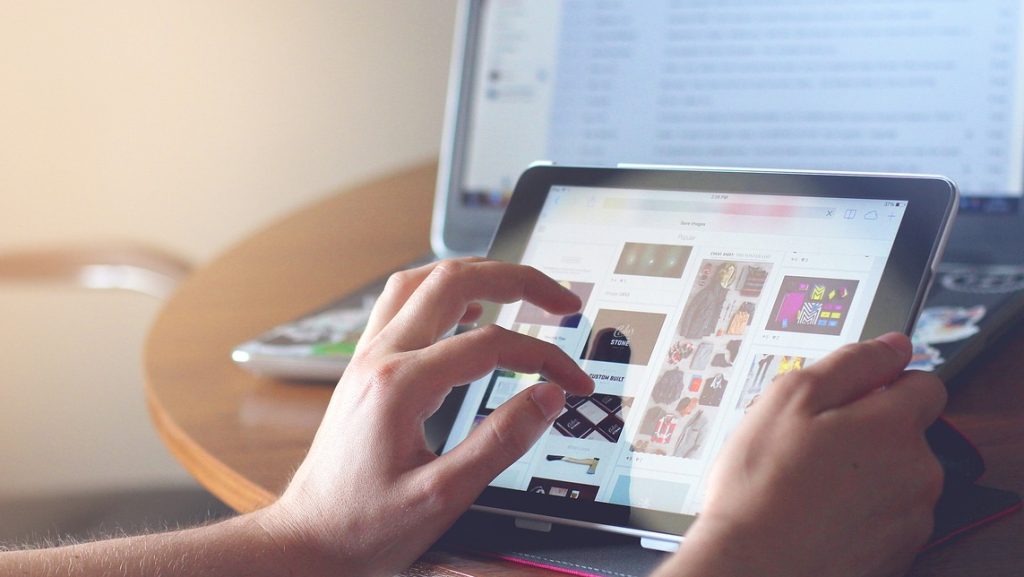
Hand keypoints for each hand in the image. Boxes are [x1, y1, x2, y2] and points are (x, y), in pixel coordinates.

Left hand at [256, 259, 594, 576]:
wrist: (307, 538)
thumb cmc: (363, 524)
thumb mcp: (442, 497)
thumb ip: (500, 443)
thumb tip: (546, 399)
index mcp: (400, 385)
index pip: (490, 344)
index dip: (544, 356)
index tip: (573, 381)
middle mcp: (380, 357)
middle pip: (453, 281)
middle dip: (517, 280)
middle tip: (561, 300)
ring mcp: (368, 357)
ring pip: (422, 280)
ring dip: (477, 274)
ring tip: (519, 287)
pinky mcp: (366, 367)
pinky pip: (403, 303)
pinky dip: (444, 293)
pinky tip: (468, 310)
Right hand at [656, 333, 945, 576]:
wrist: (754, 567)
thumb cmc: (762, 486)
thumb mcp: (789, 398)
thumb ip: (850, 363)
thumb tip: (892, 346)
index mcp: (894, 426)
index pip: (923, 382)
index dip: (883, 382)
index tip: (848, 396)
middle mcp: (918, 471)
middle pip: (907, 431)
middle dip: (867, 429)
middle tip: (812, 442)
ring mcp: (912, 516)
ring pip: (896, 474)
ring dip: (864, 471)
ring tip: (809, 481)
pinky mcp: (899, 552)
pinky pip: (887, 514)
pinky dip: (861, 510)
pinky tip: (818, 511)